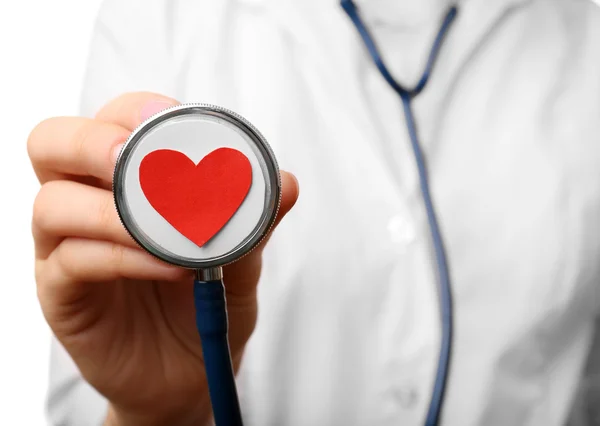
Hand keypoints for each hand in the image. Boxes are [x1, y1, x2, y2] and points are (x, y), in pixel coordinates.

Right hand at [28, 92, 298, 425]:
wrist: (187, 373)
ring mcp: (63, 248)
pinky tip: (168, 267)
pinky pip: (74, 262)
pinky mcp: (60, 294)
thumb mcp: (240, 260)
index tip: (172, 119)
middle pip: (52, 144)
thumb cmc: (204, 303)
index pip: (112, 121)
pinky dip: (124, 257)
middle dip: (91, 141)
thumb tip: (285, 184)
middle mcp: (85, 204)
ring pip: (52, 204)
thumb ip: (254, 221)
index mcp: (125, 181)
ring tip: (166, 231)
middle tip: (132, 160)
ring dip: (113, 210)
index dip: (136, 110)